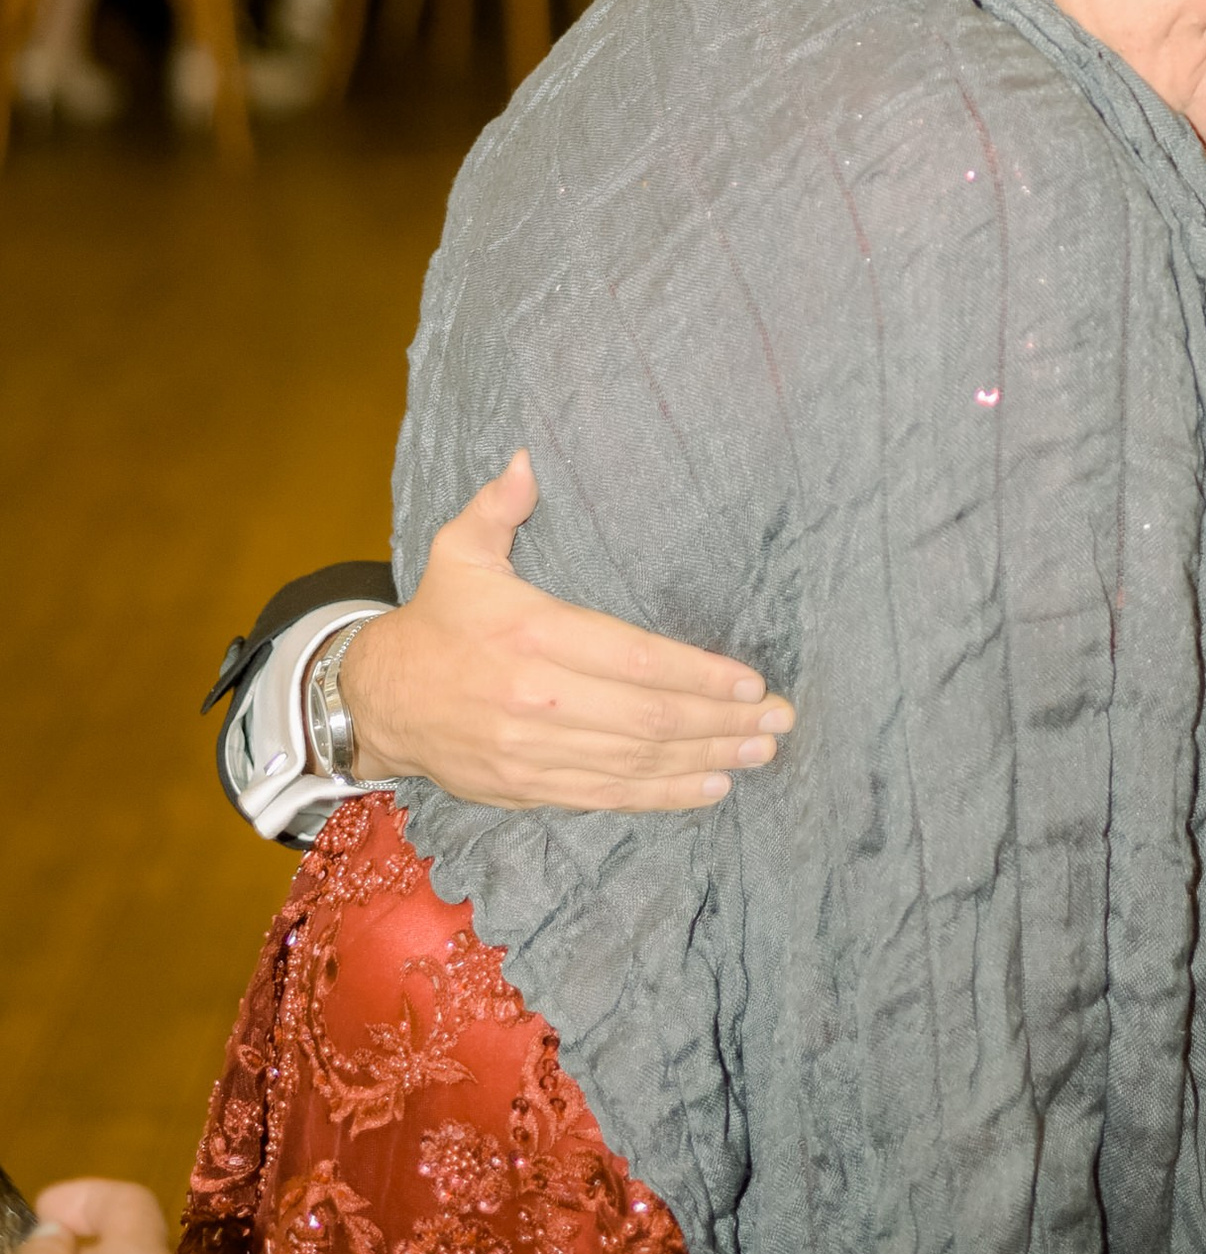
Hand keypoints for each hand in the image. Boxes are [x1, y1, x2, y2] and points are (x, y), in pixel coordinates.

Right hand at [341, 450, 795, 810]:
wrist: (377, 701)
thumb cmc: (436, 618)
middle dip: (721, 722)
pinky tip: (711, 786)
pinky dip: (663, 795)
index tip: (749, 680)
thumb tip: (527, 458)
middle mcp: (536, 698)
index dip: (696, 674)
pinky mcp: (528, 787)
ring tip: (762, 752)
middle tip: (778, 720)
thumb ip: (499, 506)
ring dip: (706, 760)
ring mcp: (532, 751)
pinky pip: (607, 795)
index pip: (633, 659)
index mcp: (531, 633)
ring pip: (635, 763)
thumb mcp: (458, 550)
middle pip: (646, 719)